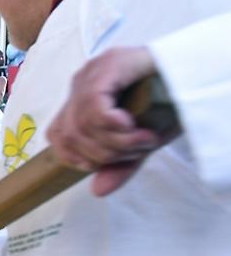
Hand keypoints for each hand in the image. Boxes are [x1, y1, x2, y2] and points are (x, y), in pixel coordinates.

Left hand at [47, 46, 175, 196]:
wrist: (198, 75)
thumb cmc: (170, 105)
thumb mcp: (140, 142)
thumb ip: (119, 165)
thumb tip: (97, 191)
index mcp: (82, 98)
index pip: (56, 134)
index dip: (74, 157)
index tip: (103, 164)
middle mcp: (83, 82)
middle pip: (69, 133)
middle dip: (103, 154)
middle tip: (137, 152)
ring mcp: (94, 71)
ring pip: (83, 123)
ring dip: (117, 143)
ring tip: (145, 140)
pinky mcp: (110, 64)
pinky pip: (95, 106)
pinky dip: (114, 126)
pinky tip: (135, 127)